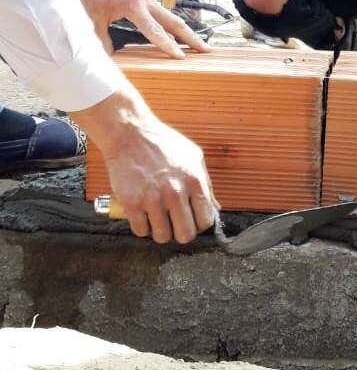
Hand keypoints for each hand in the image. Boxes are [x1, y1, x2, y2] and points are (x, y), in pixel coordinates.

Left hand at [67, 0, 207, 57]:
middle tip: (207, 50)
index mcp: (134, 7)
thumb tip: (107, 57)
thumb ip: (101, 37)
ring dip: (187, 32)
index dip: (168, 45)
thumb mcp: (92, 16)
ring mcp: (150, 0)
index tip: (181, 57)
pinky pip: (165, 15)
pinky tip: (180, 35)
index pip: (154, 30)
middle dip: (192, 37)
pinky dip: (175, 26)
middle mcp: (147, 2)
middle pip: (175, 22)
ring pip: (173, 18)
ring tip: (200, 46)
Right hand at [73, 87, 216, 243]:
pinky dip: (141, 225)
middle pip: (185, 235)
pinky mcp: (131, 203)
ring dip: (159, 230)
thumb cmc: (162, 143)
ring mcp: (152, 199)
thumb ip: (205, 183)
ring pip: (162, 236)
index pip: (205, 220)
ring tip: (156, 216)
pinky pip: (140, 231)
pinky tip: (142, 212)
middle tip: (174, 223)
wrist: (130, 133)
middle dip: (180, 232)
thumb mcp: (193, 156)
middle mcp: (175, 192)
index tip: (191, 219)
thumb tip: (214, 208)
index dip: (198, 223)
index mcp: (194, 181)